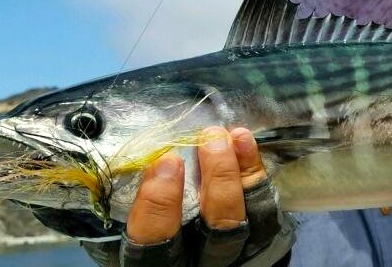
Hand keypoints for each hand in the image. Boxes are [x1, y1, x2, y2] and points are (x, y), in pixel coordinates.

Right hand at [124, 126, 280, 266]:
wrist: (196, 261)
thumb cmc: (149, 238)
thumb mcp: (127, 230)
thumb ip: (137, 203)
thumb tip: (148, 162)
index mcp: (159, 264)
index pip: (156, 240)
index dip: (159, 203)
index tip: (166, 162)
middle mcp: (203, 262)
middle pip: (219, 225)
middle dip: (219, 179)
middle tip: (210, 141)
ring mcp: (236, 252)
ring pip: (249, 216)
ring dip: (241, 172)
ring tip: (232, 136)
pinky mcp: (261, 240)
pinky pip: (264, 207)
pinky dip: (254, 173)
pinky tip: (243, 141)